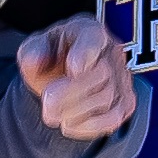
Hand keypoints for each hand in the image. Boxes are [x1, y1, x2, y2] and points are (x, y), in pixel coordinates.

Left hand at [18, 13, 135, 142]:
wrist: (61, 76)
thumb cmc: (50, 56)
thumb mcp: (33, 49)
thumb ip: (33, 52)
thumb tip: (35, 61)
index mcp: (88, 30)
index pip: (94, 38)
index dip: (86, 53)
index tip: (74, 68)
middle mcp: (111, 51)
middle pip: (100, 74)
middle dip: (71, 93)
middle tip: (47, 105)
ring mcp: (122, 77)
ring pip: (107, 98)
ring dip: (77, 111)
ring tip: (52, 116)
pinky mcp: (125, 101)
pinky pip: (114, 117)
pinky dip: (91, 126)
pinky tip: (69, 126)